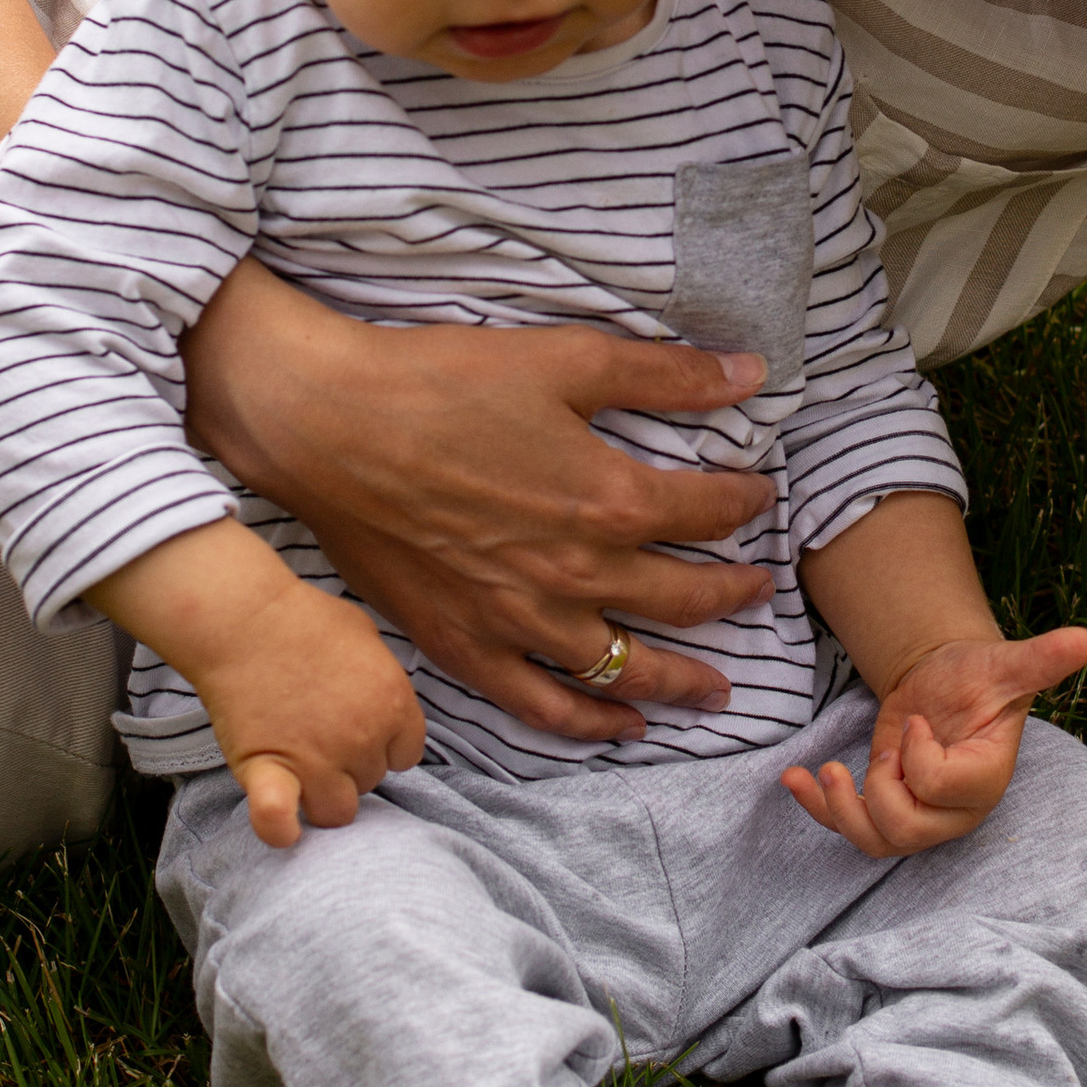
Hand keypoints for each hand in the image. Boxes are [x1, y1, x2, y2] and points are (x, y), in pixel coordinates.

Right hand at [184, 271, 777, 745]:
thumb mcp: (566, 359)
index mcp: (608, 500)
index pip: (707, 511)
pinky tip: (623, 727)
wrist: (329, 426)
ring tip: (720, 690)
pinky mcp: (465, 644)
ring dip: (683, 680)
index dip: (743, 502)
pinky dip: (591, 723)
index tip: (757, 496)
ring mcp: (520, 620)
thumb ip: (664, 375)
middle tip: (758, 592)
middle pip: (681, 599)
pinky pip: (543, 704)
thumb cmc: (442, 383)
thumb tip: (749, 372)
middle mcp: (576, 575)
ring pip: (626, 668)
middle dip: (731, 595)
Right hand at [193, 562, 426, 850]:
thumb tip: (384, 704)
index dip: (384, 744)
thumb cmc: (305, 618)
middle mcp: (363, 739)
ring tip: (301, 769)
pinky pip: (280, 823)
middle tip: (320, 734)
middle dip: (351, 764)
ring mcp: (317, 761)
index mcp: (394, 705)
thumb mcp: (367, 636)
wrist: (245, 619)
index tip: (359, 728)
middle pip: (371, 781)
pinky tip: (283, 826)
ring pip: (337, 811)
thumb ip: (384, 679)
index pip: (406, 755)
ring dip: (323, 795)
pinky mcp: (269, 773)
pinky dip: (281, 829)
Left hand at [784, 625, 1086, 857]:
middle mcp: (953, 809)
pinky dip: (816, 808)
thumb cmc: (978, 674)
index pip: (944, 788)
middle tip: (880, 753)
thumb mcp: (1004, 664)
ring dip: (841, 812)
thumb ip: (1041, 660)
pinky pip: (850, 829)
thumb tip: (1086, 639)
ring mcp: (918, 814)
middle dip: (881, 795)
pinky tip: (794, 779)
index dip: (921, 758)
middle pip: (909, 832)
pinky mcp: (886, 806)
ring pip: (876, 842)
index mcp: (985, 778)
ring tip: (824, 774)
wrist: (946, 680)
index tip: (917, 722)